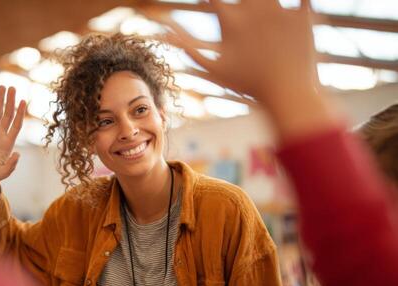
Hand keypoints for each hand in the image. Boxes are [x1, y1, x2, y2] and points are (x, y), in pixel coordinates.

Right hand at [0, 86, 25, 210]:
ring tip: (2, 86)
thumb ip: (11, 165)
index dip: (19, 113)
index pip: (16, 124)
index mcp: (7, 143)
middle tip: (13, 87)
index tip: (23, 101)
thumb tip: (18, 154)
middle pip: (7, 115)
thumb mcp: (2, 173)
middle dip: (10, 101)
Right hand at [168, 0, 316, 106]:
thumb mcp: (212, 69)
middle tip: (242, 12)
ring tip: (260, 15)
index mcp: (230, 19)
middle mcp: (253, 9)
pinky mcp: (303, 15)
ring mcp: (280, 10)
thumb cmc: (246, 84)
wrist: (286, 95)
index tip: (212, 3)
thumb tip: (164, 32)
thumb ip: (187, 48)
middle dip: (241, 1)